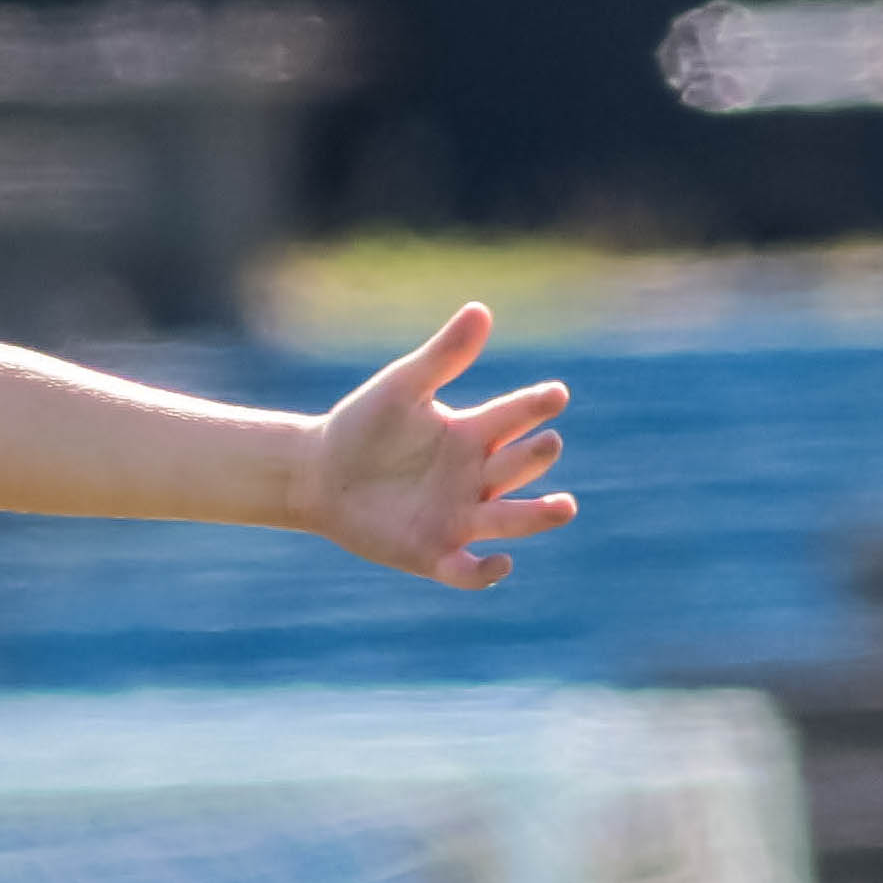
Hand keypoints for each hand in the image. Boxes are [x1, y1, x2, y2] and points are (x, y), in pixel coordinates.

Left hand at [310, 306, 575, 589]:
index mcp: (474, 433)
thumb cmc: (364, 426)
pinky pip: (468, 570)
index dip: (536, 406)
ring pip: (510, 519)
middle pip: (520, 466)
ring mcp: (459, 516)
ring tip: (565, 507)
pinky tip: (500, 564)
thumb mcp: (402, 388)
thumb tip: (480, 310)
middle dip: (535, 457)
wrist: (317, 472)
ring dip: (538, 515)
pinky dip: (485, 571)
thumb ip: (442, 356)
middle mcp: (476, 476)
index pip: (516, 417)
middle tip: (546, 444)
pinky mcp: (434, 552)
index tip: (555, 395)